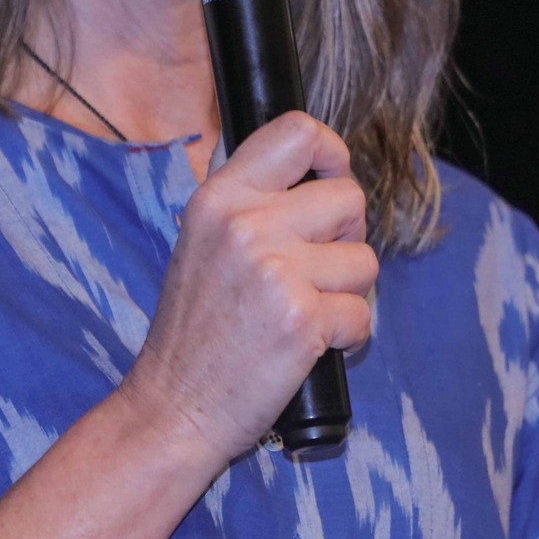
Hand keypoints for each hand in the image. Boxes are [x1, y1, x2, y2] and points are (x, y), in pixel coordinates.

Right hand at [119, 111, 375, 466]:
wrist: (172, 406)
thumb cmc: (195, 330)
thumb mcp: (204, 242)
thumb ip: (253, 203)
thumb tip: (322, 173)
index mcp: (219, 197)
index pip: (297, 132)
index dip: (332, 153)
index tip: (330, 180)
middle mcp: (245, 223)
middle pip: (348, 198)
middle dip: (345, 239)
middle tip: (313, 271)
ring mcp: (275, 270)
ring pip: (365, 260)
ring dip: (347, 292)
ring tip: (302, 312)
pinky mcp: (302, 319)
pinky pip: (362, 314)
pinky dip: (346, 337)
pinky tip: (307, 345)